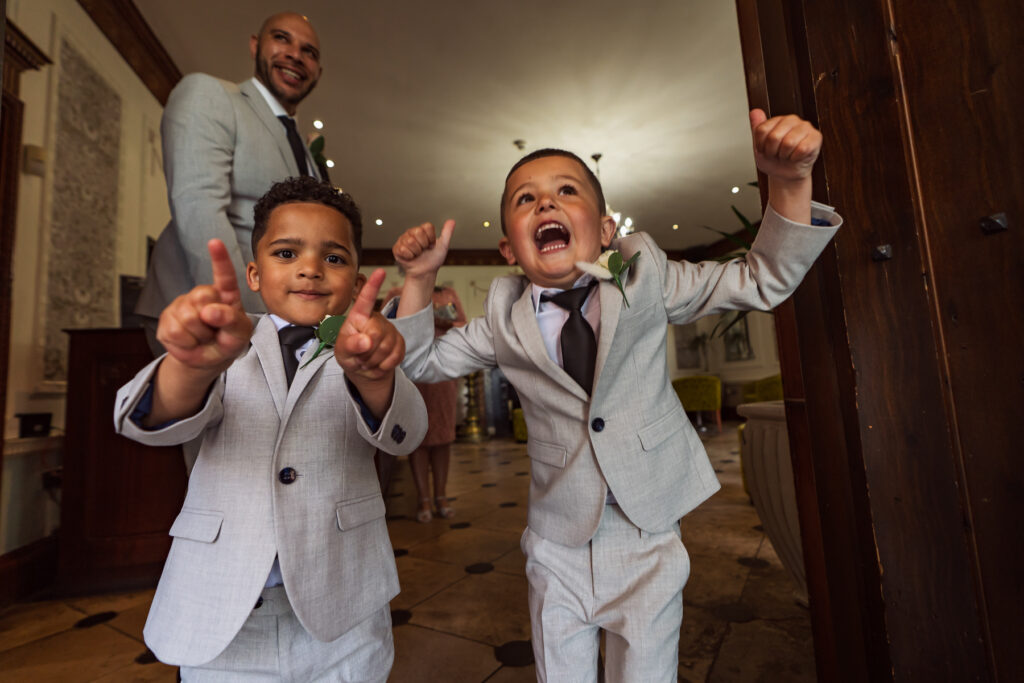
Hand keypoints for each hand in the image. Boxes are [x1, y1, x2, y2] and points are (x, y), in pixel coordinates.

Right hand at [156, 239, 252, 371]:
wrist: (206, 359)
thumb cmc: (228, 341)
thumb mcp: (239, 334)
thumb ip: (232, 321)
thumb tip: (210, 310)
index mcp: (225, 294)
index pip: (224, 275)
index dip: (219, 259)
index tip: (215, 242)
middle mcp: (202, 295)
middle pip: (201, 297)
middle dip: (210, 321)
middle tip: (214, 331)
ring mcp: (182, 305)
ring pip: (187, 317)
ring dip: (198, 335)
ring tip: (203, 337)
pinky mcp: (166, 319)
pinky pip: (175, 331)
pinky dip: (186, 343)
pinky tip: (190, 341)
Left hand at [334, 269, 404, 381]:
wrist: (364, 369)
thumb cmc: (349, 354)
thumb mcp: (342, 351)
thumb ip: (350, 345)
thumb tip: (366, 341)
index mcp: (358, 316)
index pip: (365, 299)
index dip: (373, 285)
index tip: (380, 271)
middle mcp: (376, 319)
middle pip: (376, 333)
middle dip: (366, 351)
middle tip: (359, 357)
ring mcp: (390, 330)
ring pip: (386, 347)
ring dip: (373, 360)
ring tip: (366, 360)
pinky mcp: (400, 342)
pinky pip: (395, 356)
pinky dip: (383, 365)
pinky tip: (377, 363)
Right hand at [392, 220, 454, 279]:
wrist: (425, 272)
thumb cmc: (433, 260)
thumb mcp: (443, 245)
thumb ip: (447, 232)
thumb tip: (451, 221)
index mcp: (422, 230)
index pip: (427, 226)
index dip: (431, 238)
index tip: (432, 245)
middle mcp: (411, 232)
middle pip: (418, 232)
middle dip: (424, 245)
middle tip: (423, 250)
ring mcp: (403, 240)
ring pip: (410, 241)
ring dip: (417, 251)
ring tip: (417, 254)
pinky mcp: (396, 248)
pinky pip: (403, 249)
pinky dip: (409, 256)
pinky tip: (411, 257)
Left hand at [749, 109, 821, 182]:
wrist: (787, 175)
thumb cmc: (774, 159)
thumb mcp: (759, 146)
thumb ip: (756, 128)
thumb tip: (754, 111)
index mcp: (778, 120)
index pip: (761, 130)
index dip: (760, 146)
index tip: (764, 150)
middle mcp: (792, 120)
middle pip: (774, 137)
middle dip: (772, 152)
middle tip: (777, 155)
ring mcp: (805, 127)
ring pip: (788, 143)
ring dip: (784, 156)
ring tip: (786, 155)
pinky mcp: (816, 137)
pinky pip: (802, 149)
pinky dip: (796, 158)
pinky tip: (796, 157)